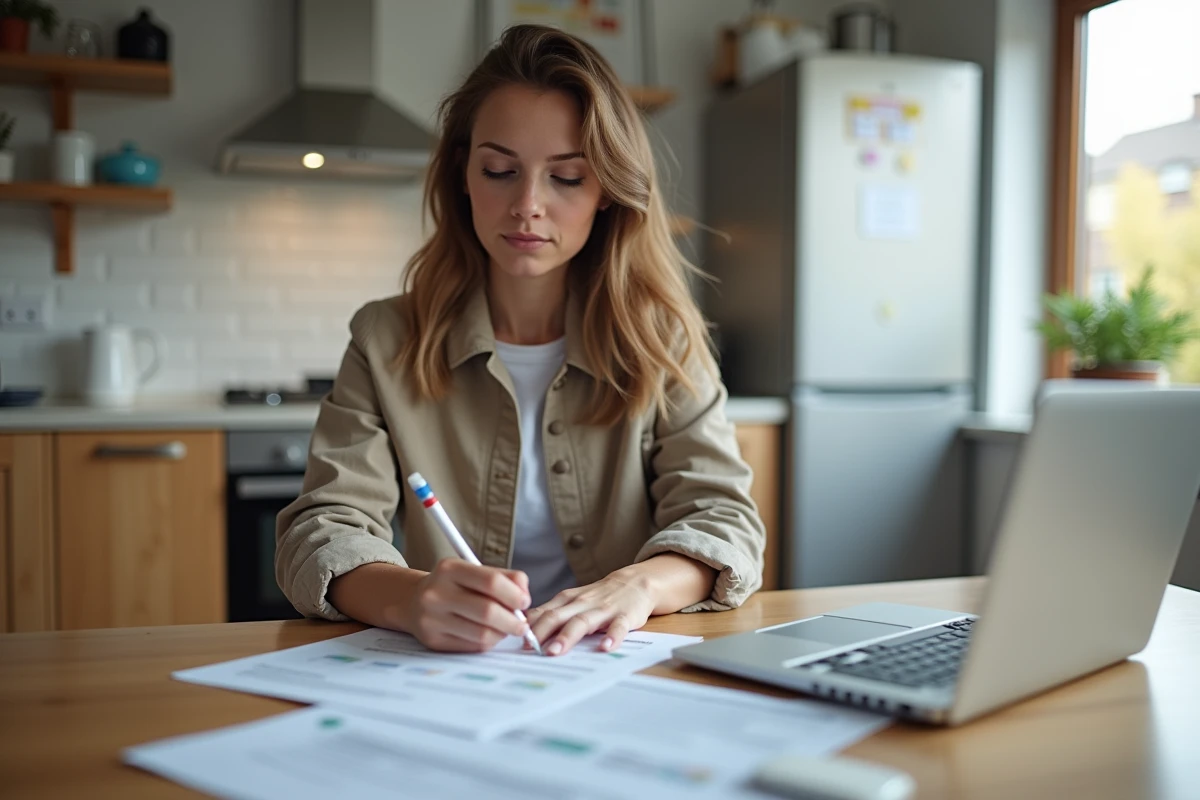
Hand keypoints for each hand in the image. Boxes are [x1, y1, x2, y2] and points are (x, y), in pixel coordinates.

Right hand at [405, 559, 531, 652]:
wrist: (413, 601)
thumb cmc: (454, 585)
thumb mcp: (474, 572)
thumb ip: (505, 577)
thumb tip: (525, 595)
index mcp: (449, 569)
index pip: (491, 582)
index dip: (515, 594)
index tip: (525, 602)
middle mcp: (436, 593)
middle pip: (488, 611)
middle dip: (513, 620)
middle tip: (522, 624)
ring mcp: (432, 619)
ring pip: (482, 634)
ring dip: (502, 634)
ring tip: (505, 629)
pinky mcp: (433, 641)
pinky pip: (472, 646)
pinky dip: (488, 642)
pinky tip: (489, 634)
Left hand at [525, 567, 655, 656]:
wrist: (635, 582)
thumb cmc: (598, 597)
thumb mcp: (572, 602)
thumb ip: (551, 615)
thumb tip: (522, 634)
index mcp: (566, 600)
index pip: (542, 612)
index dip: (527, 626)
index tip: (512, 640)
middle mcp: (581, 603)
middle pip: (557, 616)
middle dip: (541, 632)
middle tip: (529, 649)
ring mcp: (603, 609)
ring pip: (582, 621)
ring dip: (567, 636)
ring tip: (555, 651)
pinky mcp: (625, 615)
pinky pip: (618, 626)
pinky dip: (612, 636)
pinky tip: (605, 647)